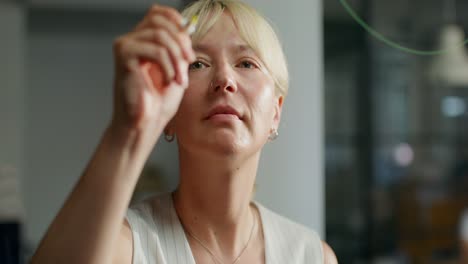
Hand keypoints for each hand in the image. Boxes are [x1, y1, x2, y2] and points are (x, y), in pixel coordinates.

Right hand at [110, 5, 194, 134]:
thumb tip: (186, 27)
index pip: (157, 13)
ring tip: (180, 79)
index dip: (176, 20)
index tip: (189, 42)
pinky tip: (169, 81)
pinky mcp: (123, 55)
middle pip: (158, 19)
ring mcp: (126, 46)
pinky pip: (155, 50)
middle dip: (180, 40)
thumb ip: (179, 47)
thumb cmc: (158, 102)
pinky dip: (168, 66)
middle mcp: (132, 40)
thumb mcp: (177, 68)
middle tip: (189, 61)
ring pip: (159, 34)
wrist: (145, 124)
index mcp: (143, 41)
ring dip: (176, 57)